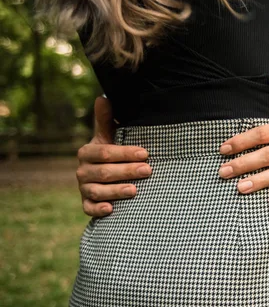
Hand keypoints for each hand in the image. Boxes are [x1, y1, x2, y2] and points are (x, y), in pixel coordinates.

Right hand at [76, 97, 151, 216]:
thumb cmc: (112, 153)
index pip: (105, 152)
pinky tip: (111, 209)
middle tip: (148, 170)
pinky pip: (89, 208)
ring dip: (116, 191)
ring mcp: (84, 188)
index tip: (145, 153)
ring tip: (135, 191)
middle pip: (103, 172)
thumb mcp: (109, 136)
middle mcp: (82, 170)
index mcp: (88, 152)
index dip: (125, 153)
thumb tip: (103, 97)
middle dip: (127, 171)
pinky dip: (98, 209)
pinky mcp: (87, 204)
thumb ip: (106, 120)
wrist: (106, 178)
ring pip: (97, 191)